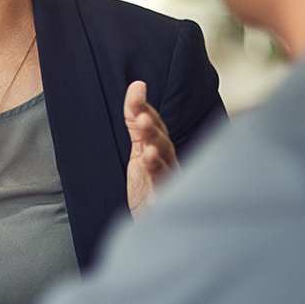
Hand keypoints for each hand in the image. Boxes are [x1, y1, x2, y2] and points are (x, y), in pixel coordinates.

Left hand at [124, 80, 177, 217]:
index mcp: (162, 148)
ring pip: (164, 163)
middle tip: (142, 117)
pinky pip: (161, 186)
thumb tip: (137, 85)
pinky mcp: (161, 199)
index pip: (154, 123)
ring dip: (156, 150)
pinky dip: (157, 175)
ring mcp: (167, 180)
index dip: (144, 107)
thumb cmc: (150, 181)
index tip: (137, 87)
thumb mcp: (139, 148)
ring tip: (147, 142)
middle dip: (152, 129)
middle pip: (162, 142)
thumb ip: (136, 121)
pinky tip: (150, 161)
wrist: (153, 218)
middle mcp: (168, 161)